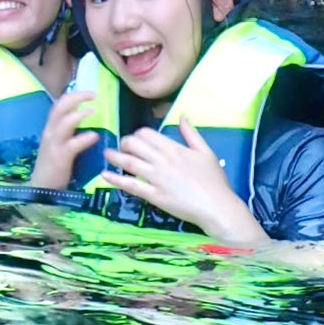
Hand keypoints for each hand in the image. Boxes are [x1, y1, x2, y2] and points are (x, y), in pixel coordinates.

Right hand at [29, 90, 97, 188]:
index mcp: (51, 129)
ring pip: (64, 122)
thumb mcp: (58, 146)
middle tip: (93, 94)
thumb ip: (68, 134)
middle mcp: (50, 132)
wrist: (42, 189)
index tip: (89, 93)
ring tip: (93, 110)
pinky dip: (84, 138)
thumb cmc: (54, 168)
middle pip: (60, 107)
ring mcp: (54, 144)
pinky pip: (72, 144)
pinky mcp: (60, 158)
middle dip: (76, 97)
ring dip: (79, 114)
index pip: (59, 105)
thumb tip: (84, 121)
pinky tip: (95, 135)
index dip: (73, 96)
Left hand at [101, 117, 270, 244]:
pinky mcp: (154, 196)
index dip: (138, 134)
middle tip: (122, 147)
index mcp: (173, 148)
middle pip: (134, 144)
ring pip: (129, 162)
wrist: (218, 208)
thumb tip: (182, 116)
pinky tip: (105, 175)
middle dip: (125, 143)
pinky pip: (131, 185)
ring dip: (114, 157)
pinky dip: (116, 179)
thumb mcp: (206, 152)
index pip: (146, 134)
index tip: (137, 139)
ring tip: (107, 154)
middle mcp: (162, 160)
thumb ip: (191, 134)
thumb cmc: (214, 181)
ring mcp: (157, 178)